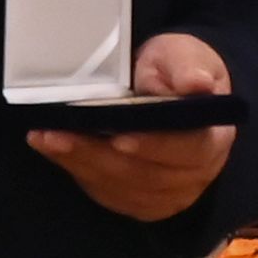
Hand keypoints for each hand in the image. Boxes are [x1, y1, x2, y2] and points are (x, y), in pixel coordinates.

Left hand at [30, 28, 237, 223]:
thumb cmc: (177, 70)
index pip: (186, 150)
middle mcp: (193, 176)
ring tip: (46, 139)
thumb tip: (197, 85)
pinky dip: (78, 172)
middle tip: (57, 135)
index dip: (154, 146)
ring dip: (80, 164)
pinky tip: (55, 151)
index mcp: (211, 139)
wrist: (170, 90)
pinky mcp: (139, 201)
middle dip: (96, 155)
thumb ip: (187, 68)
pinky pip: (107, 193)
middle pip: (144, 175)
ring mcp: (166, 194)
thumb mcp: (183, 56)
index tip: (120, 137)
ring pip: (120, 187)